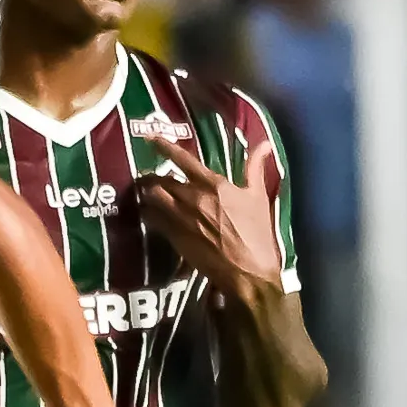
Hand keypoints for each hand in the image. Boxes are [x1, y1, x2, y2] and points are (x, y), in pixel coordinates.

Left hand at [139, 132, 283, 299]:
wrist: (247, 269)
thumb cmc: (257, 232)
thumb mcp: (258, 196)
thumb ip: (255, 168)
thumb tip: (263, 144)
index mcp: (214, 185)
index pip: (183, 160)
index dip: (164, 146)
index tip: (149, 137)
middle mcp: (193, 198)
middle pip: (161, 181)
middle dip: (152, 177)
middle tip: (147, 176)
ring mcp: (180, 218)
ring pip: (152, 199)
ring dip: (146, 194)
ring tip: (143, 193)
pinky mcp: (174, 237)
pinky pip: (152, 220)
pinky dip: (147, 214)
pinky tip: (147, 213)